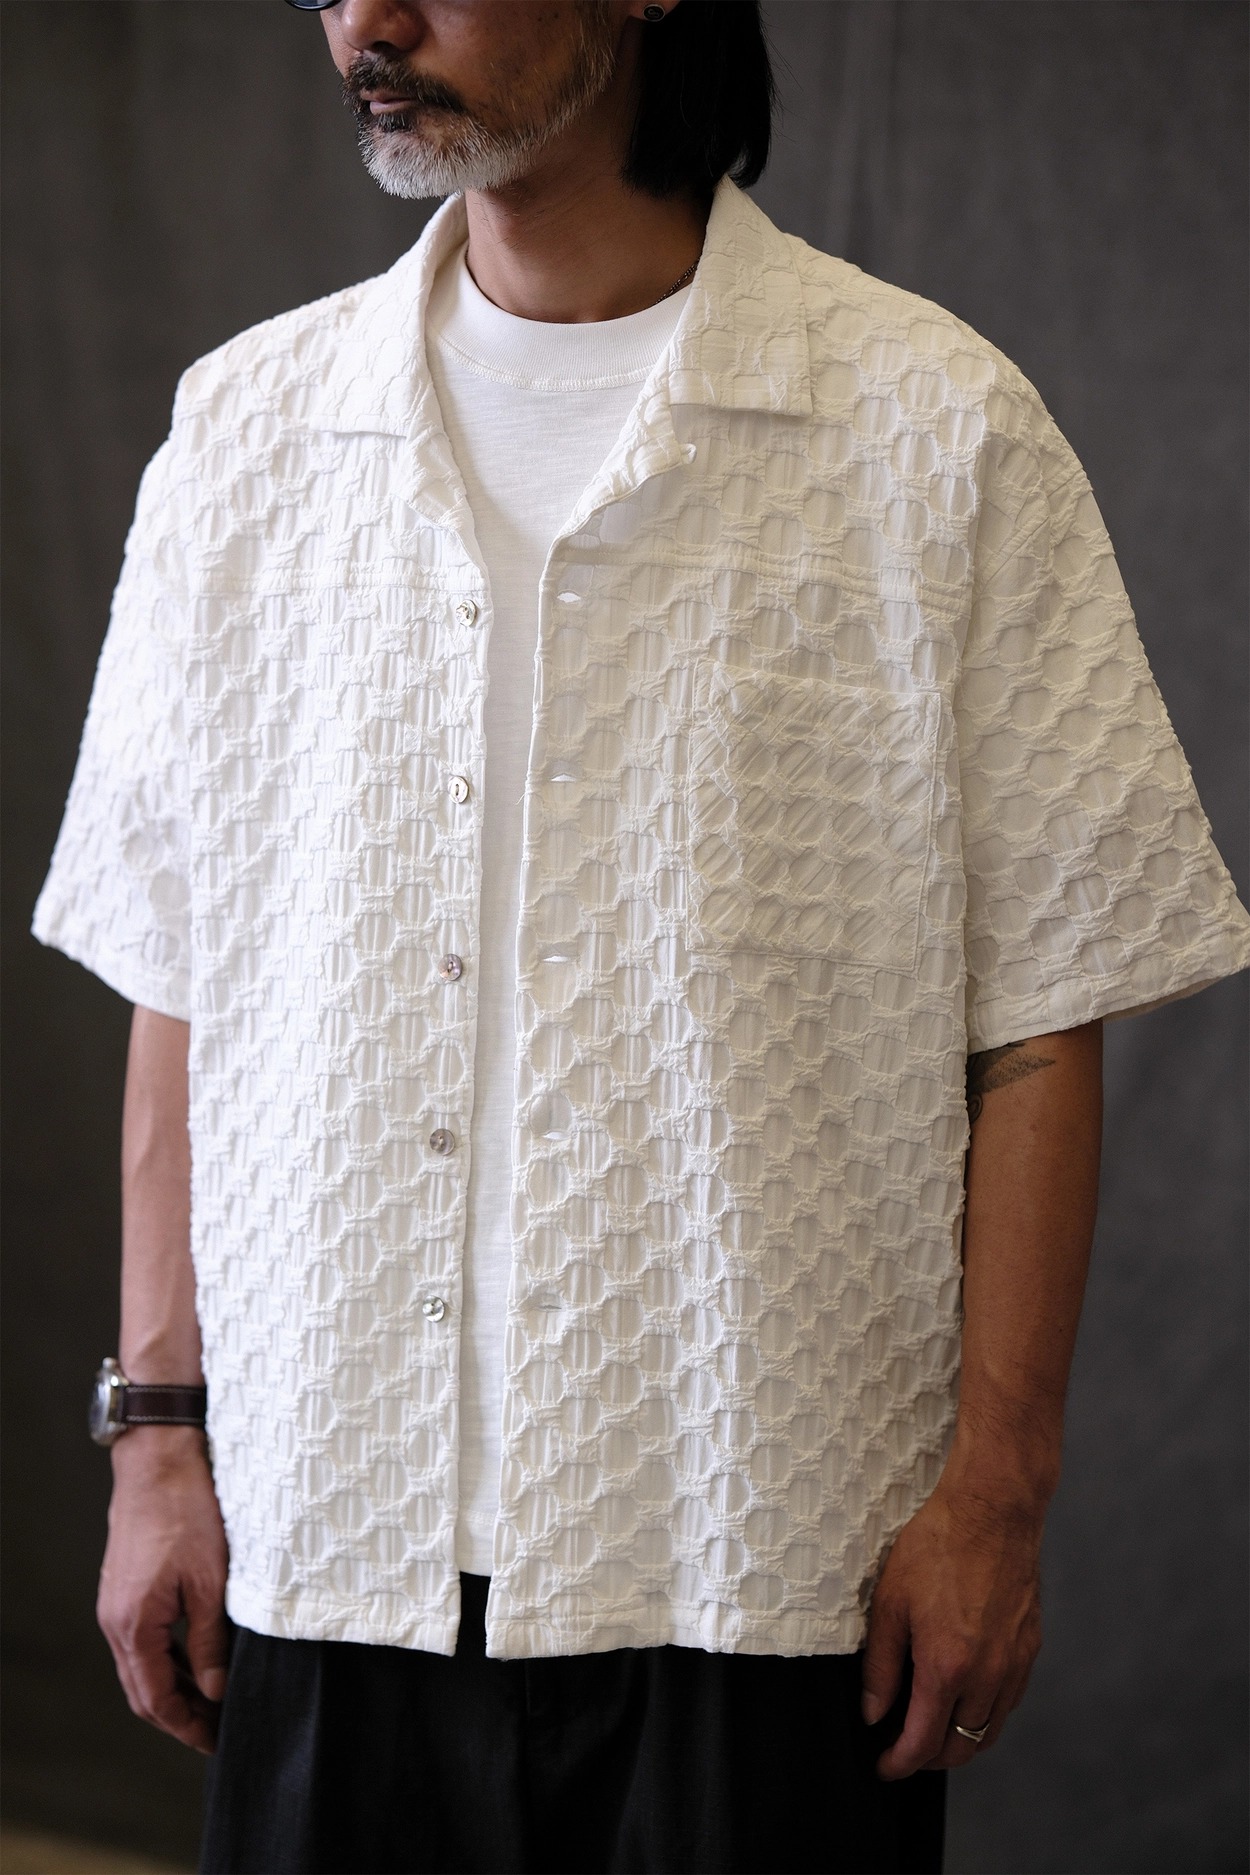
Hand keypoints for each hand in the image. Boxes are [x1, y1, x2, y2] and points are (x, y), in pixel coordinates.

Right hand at [97, 1425, 229, 1753]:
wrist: (158, 1460)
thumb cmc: (188, 1512)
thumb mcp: (211, 1581)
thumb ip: (209, 1641)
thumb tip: (214, 1689)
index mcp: (134, 1625)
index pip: (156, 1699)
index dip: (187, 1726)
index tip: (215, 1740)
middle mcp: (115, 1621)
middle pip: (142, 1691)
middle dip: (179, 1715)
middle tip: (216, 1728)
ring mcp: (115, 1604)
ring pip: (141, 1667)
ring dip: (173, 1687)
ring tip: (212, 1699)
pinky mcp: (124, 1588)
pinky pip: (141, 1640)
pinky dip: (166, 1658)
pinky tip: (195, 1658)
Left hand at [860, 1478, 1043, 1778]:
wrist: (992, 1511)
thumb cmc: (937, 1546)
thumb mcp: (890, 1602)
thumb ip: (881, 1666)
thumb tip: (873, 1713)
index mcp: (947, 1667)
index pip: (924, 1742)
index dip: (900, 1763)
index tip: (885, 1767)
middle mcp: (988, 1676)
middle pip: (961, 1747)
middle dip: (929, 1760)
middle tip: (904, 1752)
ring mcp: (1014, 1664)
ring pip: (989, 1731)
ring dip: (960, 1742)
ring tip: (933, 1732)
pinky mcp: (1030, 1648)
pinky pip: (1009, 1702)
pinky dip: (986, 1716)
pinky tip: (966, 1699)